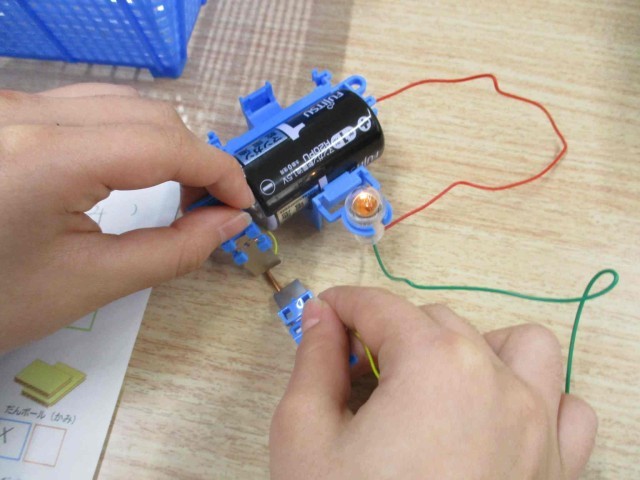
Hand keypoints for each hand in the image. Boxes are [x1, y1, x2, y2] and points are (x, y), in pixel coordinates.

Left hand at [0, 83, 253, 352]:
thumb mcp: (88, 284)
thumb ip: (172, 250)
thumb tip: (229, 222)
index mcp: (44, 159)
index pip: (162, 144)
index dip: (218, 170)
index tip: (243, 204)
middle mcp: (23, 114)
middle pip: (147, 114)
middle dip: (196, 156)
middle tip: (214, 206)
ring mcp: (9, 106)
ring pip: (119, 101)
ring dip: (165, 142)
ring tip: (181, 189)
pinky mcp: (5, 113)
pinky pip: (86, 106)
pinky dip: (129, 134)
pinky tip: (135, 168)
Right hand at [270, 287, 596, 478]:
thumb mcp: (303, 435)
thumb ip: (313, 362)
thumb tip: (320, 318)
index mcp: (434, 364)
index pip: (381, 307)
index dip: (343, 305)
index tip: (322, 315)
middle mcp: (497, 382)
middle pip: (439, 322)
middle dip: (392, 332)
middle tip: (355, 371)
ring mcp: (539, 426)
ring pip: (519, 347)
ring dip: (476, 348)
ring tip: (435, 382)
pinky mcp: (559, 469)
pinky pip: (565, 408)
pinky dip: (535, 397)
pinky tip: (497, 418)